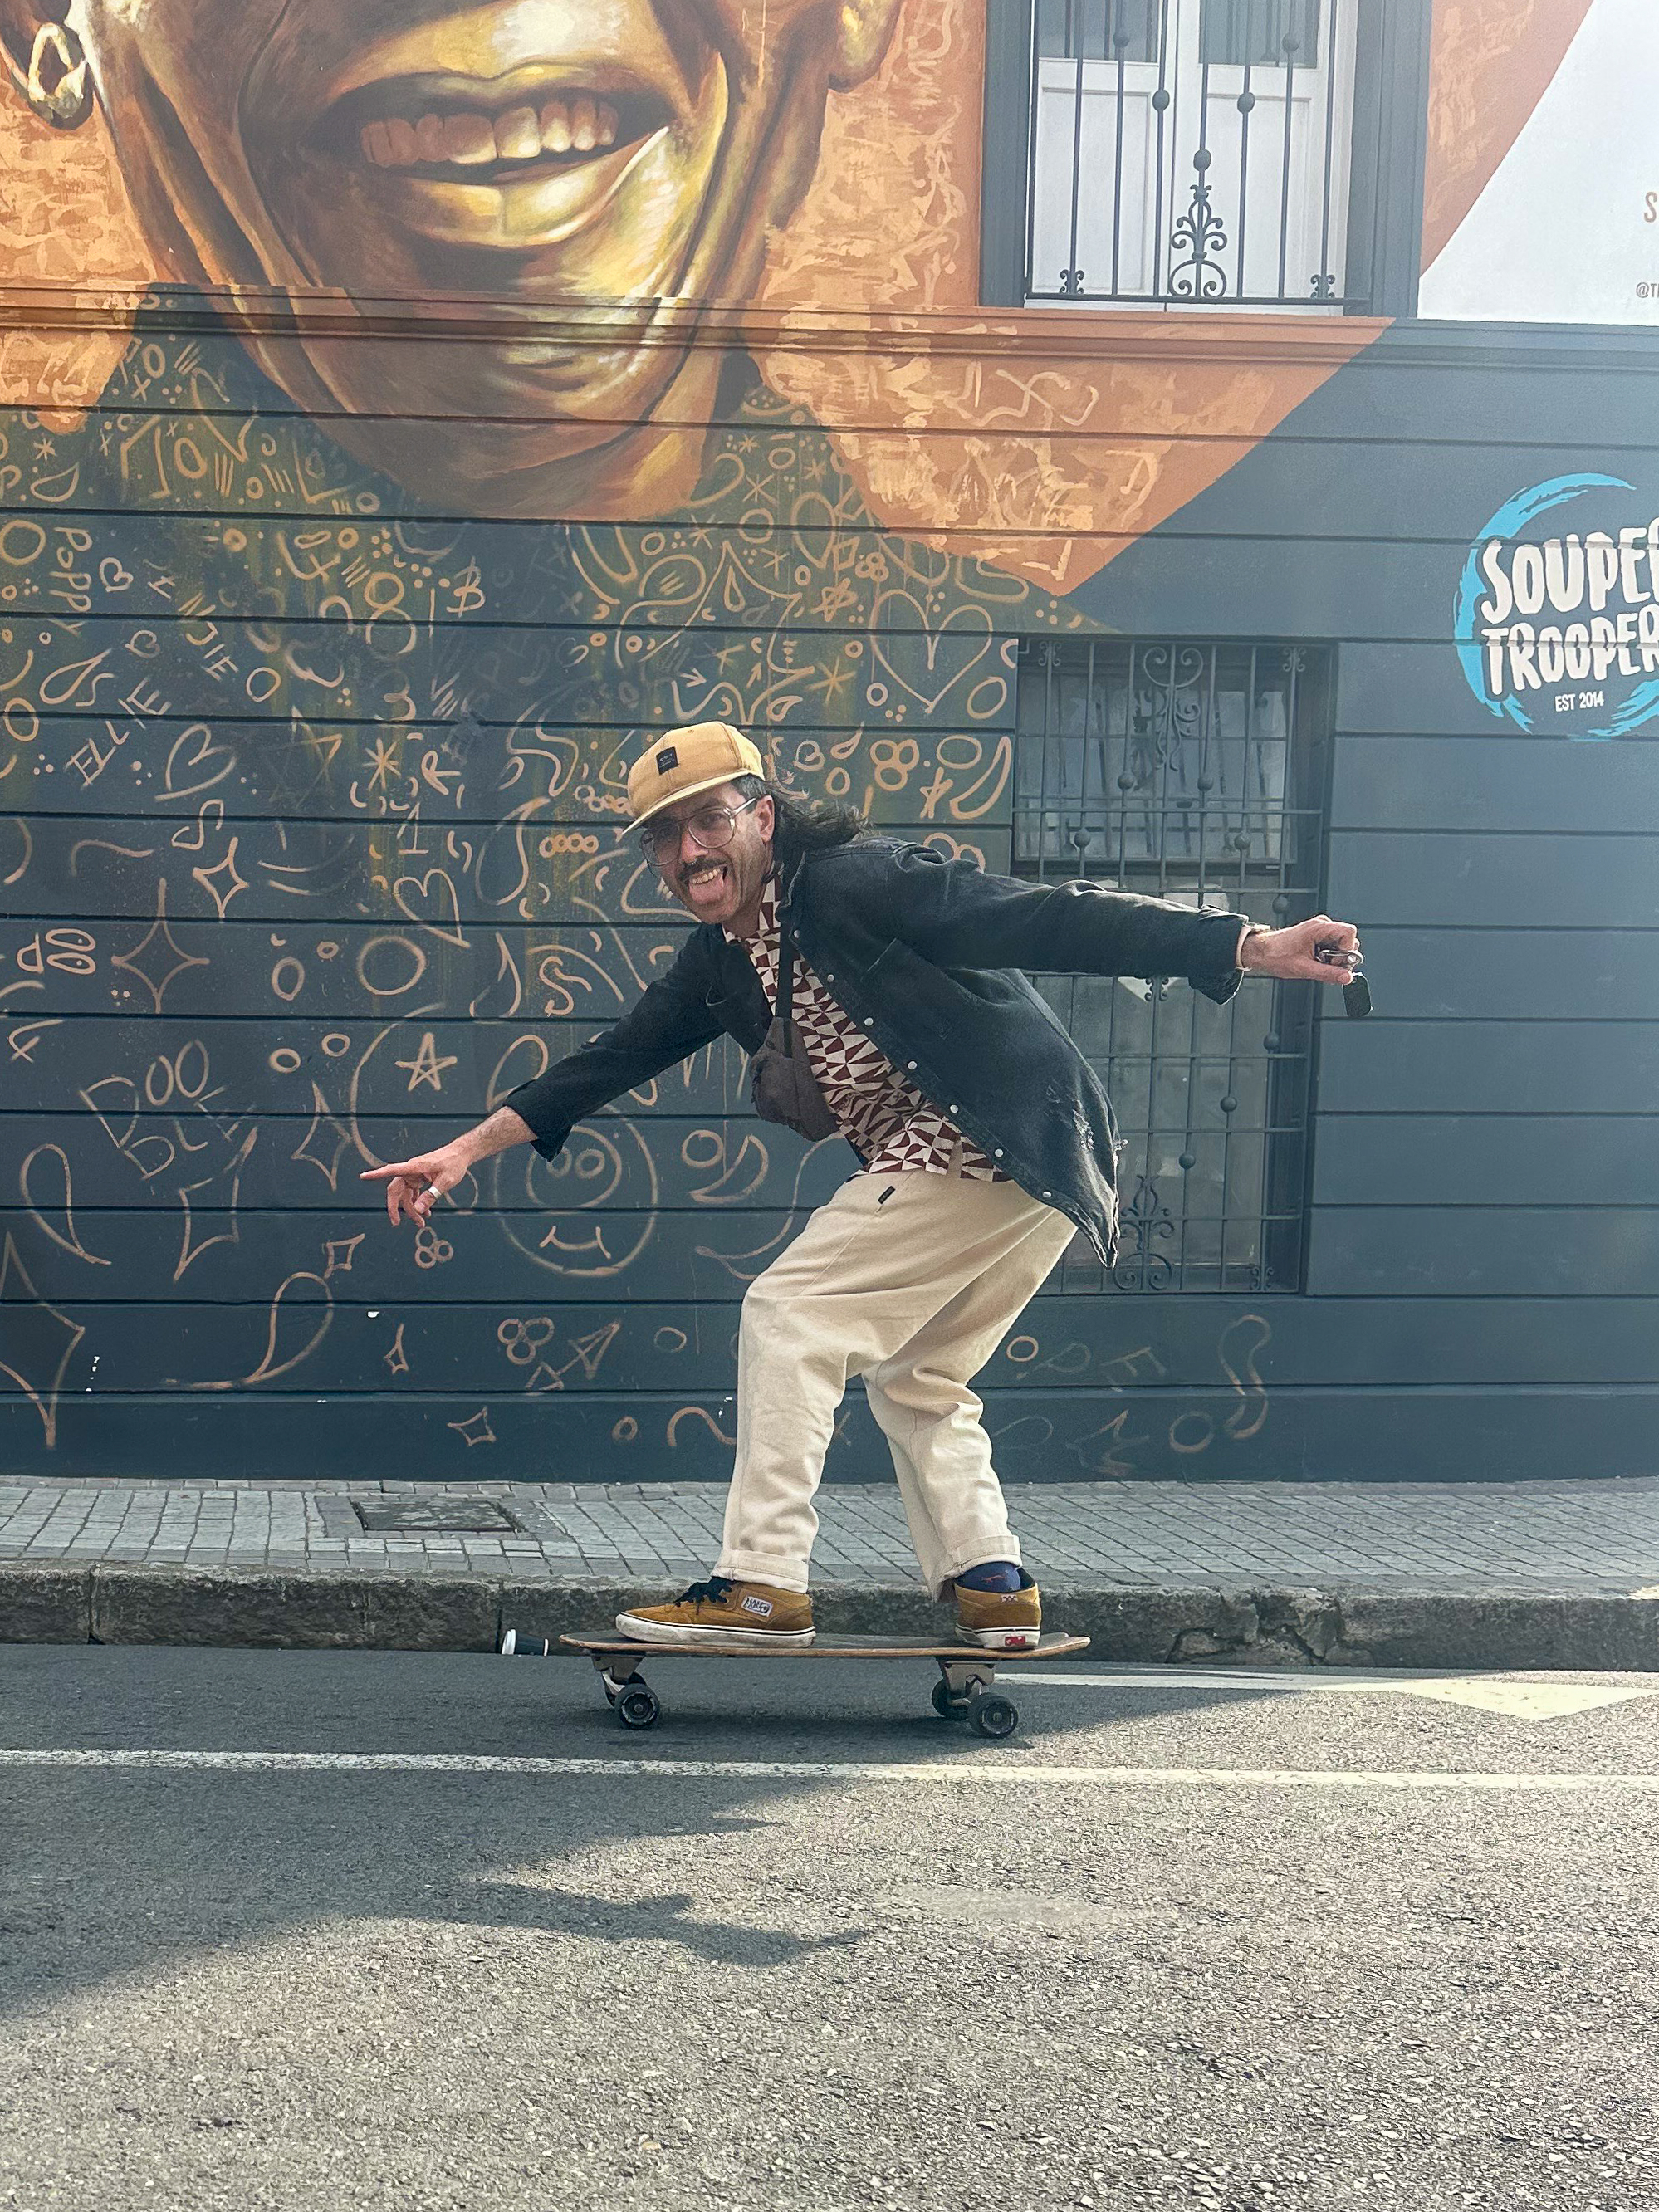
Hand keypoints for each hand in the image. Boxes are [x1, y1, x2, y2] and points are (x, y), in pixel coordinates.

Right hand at [359, 1141, 472, 1227]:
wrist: (461, 1154)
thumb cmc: (454, 1163)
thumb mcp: (446, 1181)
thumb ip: (431, 1195)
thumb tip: (417, 1210)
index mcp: (415, 1167)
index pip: (392, 1170)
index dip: (377, 1174)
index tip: (363, 1176)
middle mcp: (411, 1170)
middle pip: (396, 1190)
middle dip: (396, 1208)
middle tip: (396, 1223)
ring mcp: (414, 1175)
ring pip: (406, 1195)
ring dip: (410, 1209)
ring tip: (420, 1223)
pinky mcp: (419, 1178)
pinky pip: (413, 1193)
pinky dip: (418, 1203)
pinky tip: (425, 1213)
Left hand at [1239, 915, 1361, 983]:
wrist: (1262, 952)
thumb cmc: (1276, 955)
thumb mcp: (1304, 968)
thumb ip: (1327, 973)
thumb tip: (1346, 978)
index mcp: (1319, 927)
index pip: (1349, 933)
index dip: (1348, 950)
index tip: (1337, 963)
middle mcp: (1322, 925)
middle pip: (1348, 940)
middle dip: (1341, 957)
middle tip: (1326, 967)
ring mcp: (1320, 931)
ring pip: (1341, 945)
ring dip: (1333, 959)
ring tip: (1317, 964)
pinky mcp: (1318, 937)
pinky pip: (1332, 947)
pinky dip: (1327, 958)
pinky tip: (1315, 962)